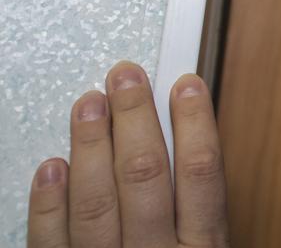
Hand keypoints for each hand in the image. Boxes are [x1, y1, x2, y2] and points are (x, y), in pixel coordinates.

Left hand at [27, 61, 229, 247]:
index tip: (186, 85)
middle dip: (134, 118)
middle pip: (144, 176)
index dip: (194, 122)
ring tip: (89, 104)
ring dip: (91, 145)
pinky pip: (52, 241)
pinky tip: (54, 166)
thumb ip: (198, 206)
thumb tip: (186, 136)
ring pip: (96, 202)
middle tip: (126, 77)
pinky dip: (50, 203)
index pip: (201, 172)